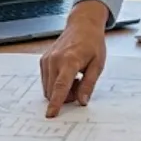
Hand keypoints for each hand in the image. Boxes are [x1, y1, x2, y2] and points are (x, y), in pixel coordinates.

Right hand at [39, 0, 108, 117]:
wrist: (82, 25)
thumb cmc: (92, 43)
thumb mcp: (97, 64)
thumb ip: (88, 84)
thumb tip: (82, 101)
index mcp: (69, 61)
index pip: (60, 86)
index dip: (56, 103)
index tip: (50, 114)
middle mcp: (54, 60)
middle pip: (53, 91)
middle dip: (65, 97)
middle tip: (80, 85)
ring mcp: (47, 60)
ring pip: (48, 88)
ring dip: (60, 90)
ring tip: (75, 77)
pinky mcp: (43, 60)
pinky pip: (46, 81)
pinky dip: (55, 83)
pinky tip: (67, 74)